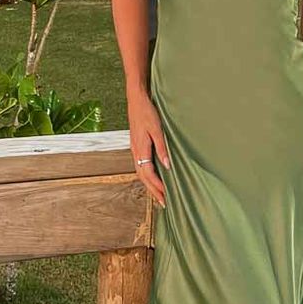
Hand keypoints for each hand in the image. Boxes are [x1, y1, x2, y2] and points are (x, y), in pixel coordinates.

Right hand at [127, 89, 170, 208]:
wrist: (136, 100)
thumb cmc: (147, 112)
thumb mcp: (157, 129)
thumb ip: (162, 148)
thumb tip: (167, 165)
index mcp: (140, 149)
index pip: (148, 174)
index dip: (157, 187)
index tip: (166, 197)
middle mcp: (136, 152)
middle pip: (143, 178)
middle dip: (154, 191)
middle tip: (164, 203)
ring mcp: (135, 150)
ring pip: (141, 173)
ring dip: (150, 186)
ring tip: (160, 195)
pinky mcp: (137, 147)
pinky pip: (141, 166)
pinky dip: (148, 176)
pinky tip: (154, 179)